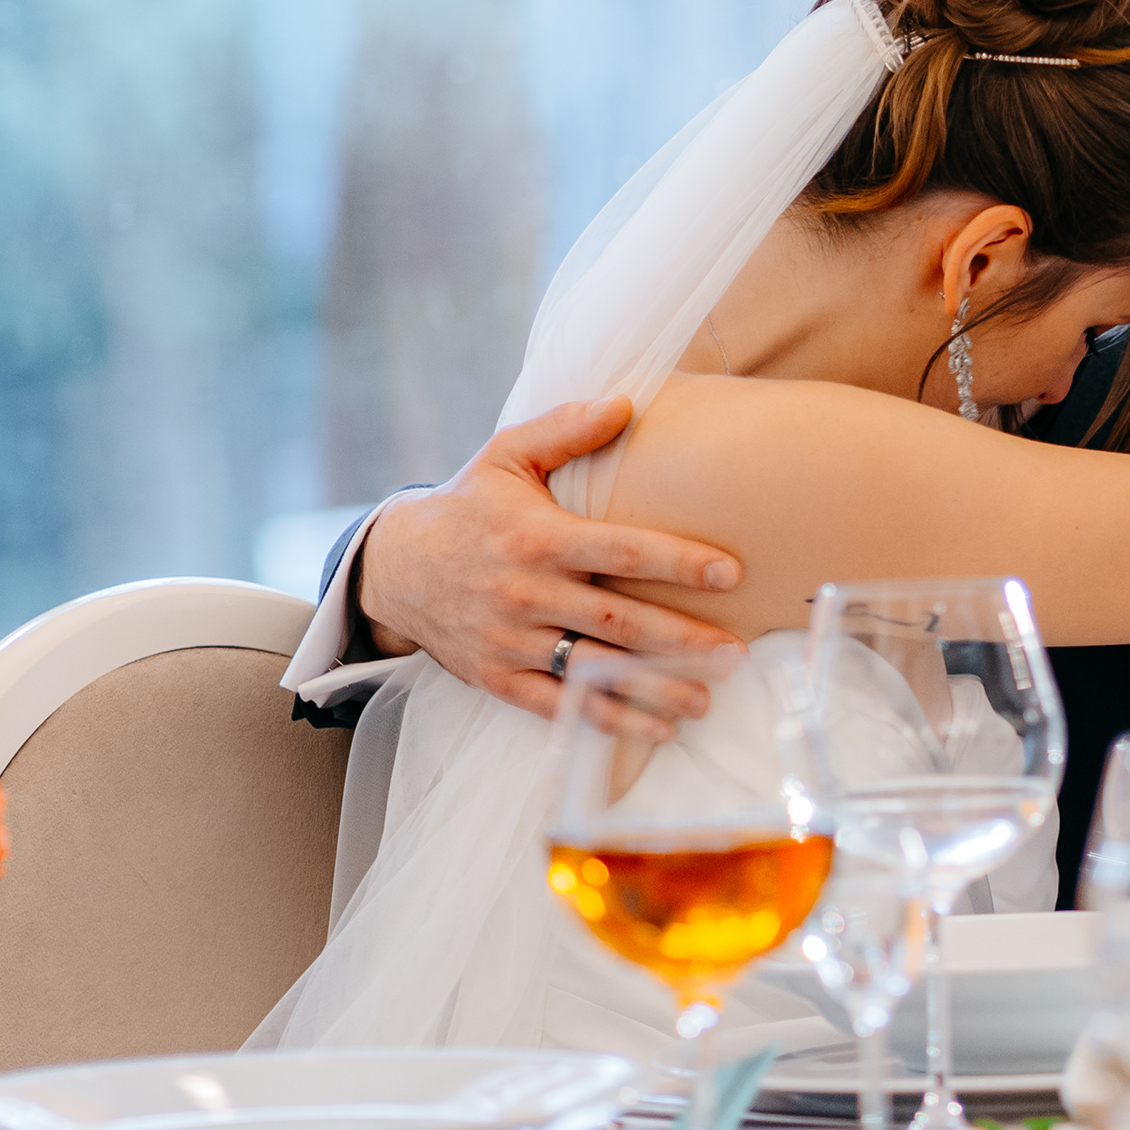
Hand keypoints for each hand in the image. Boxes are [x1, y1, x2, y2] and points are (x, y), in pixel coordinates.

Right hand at [357, 398, 748, 723]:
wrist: (393, 566)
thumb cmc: (466, 505)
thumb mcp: (506, 454)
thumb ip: (565, 428)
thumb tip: (626, 402)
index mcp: (538, 537)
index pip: (621, 550)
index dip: (678, 562)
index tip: (730, 573)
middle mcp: (527, 592)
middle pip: (618, 620)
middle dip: (681, 639)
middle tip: (736, 653)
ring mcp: (512, 640)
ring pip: (594, 670)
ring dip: (654, 687)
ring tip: (706, 698)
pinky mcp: (498, 676)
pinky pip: (559, 706)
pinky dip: (607, 720)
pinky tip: (656, 727)